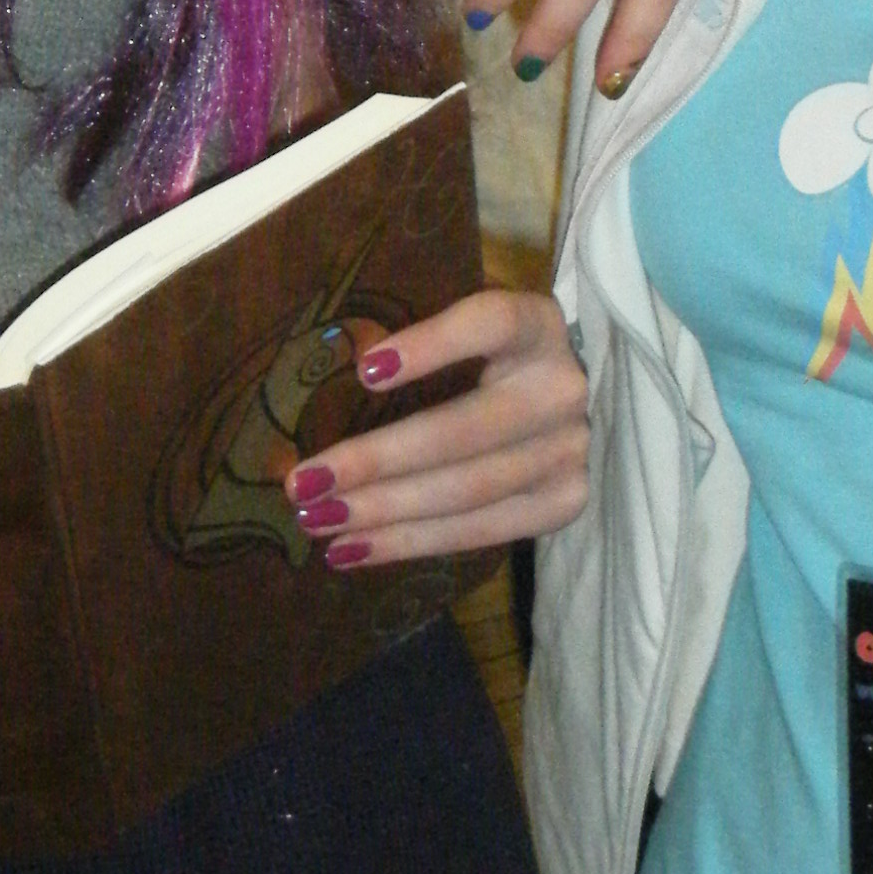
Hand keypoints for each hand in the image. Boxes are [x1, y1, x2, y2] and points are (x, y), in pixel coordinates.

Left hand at [278, 290, 587, 568]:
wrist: (557, 402)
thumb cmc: (486, 359)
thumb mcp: (462, 335)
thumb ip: (417, 347)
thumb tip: (327, 377)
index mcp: (537, 325)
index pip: (490, 323)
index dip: (432, 344)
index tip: (363, 371)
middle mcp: (562, 388)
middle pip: (463, 430)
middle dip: (375, 462)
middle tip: (303, 484)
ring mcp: (569, 451)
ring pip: (467, 492)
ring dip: (382, 512)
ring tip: (317, 520)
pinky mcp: (564, 502)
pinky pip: (478, 531)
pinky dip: (408, 543)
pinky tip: (352, 550)